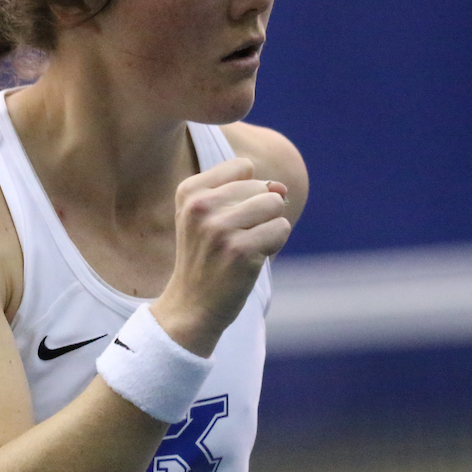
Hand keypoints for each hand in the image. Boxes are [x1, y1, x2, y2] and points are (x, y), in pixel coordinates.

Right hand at [152, 158, 289, 355]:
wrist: (191, 305)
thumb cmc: (207, 257)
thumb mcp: (211, 215)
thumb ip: (247, 190)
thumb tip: (282, 188)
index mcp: (189, 191)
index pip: (243, 166)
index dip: (246, 192)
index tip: (225, 218)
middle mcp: (200, 206)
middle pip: (262, 187)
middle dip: (259, 213)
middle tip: (234, 240)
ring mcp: (219, 229)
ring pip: (275, 205)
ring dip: (269, 228)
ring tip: (244, 247)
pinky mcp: (240, 251)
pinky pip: (281, 229)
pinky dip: (274, 244)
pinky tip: (251, 260)